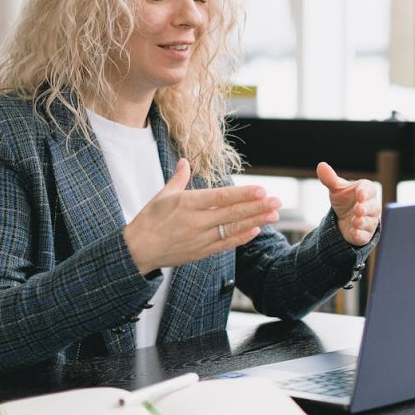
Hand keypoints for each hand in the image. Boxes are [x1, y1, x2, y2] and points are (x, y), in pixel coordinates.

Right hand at [122, 159, 281, 274]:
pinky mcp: (201, 252)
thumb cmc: (148, 220)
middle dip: (257, 207)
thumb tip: (185, 161)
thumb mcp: (162, 195)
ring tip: (274, 215)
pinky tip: (256, 230)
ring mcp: (200, 238)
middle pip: (232, 213)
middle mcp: (196, 221)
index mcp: (187, 204)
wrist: (137, 251)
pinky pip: (225, 244)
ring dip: (255, 221)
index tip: (261, 189)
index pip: (220, 197)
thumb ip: (178, 178)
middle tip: (277, 201)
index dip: (242, 194)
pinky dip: (241, 238)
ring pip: (232, 228)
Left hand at [316, 162, 379, 246]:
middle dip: (365, 208)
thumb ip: (330, 179)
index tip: (360, 194)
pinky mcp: (365, 235)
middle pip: (372, 206)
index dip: (365, 192)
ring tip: (355, 221)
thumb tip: (321, 165)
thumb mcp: (336, 189)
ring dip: (362, 222)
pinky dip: (360, 234)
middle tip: (358, 209)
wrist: (344, 219)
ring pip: (369, 221)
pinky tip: (354, 233)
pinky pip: (365, 236)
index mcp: (365, 191)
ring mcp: (369, 221)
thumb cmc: (344, 200)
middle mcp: (371, 206)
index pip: (369, 189)